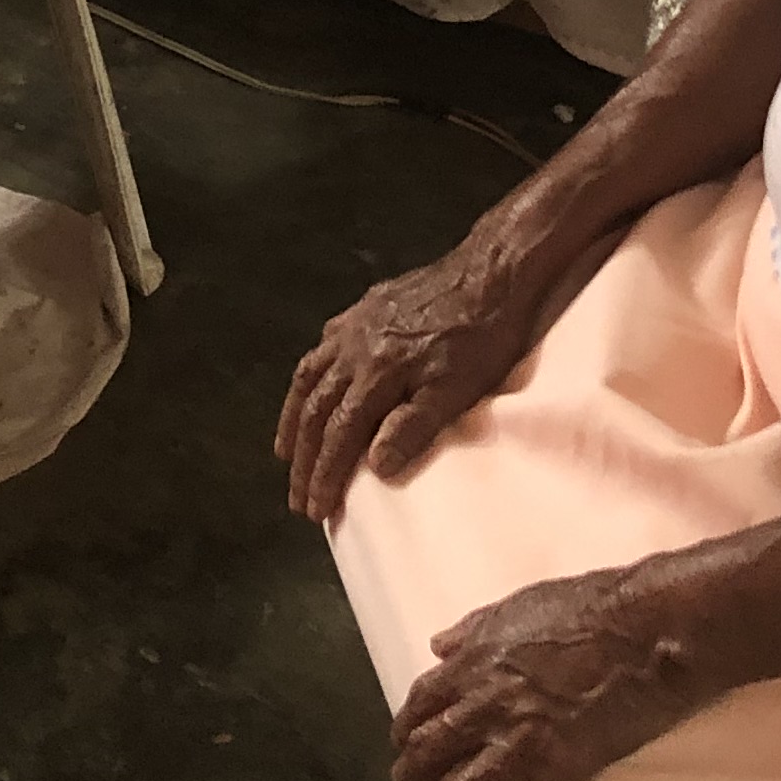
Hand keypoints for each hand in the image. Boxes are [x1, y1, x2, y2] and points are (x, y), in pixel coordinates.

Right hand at [275, 232, 553, 521]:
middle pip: (315, 411)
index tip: (315, 509)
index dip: (324, 475)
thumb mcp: (459, 388)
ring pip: (309, 378)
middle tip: (297, 498)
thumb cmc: (484, 336)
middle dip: (303, 459)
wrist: (493, 271)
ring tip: (286, 453)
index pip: (339, 435)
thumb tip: (374, 466)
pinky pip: (322, 348)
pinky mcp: (364, 309)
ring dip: (294, 420)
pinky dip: (307, 378)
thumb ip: (415, 425)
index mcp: (377, 372)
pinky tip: (309, 389)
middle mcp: (354, 347)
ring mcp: (355, 325)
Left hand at [391, 566, 719, 780]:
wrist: (646, 625)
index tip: (403, 748)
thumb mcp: (516, 604)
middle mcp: (485, 704)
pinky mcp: (562, 767)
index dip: (405, 731)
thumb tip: (437, 645)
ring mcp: (521, 739)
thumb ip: (472, 629)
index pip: (421, 704)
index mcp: (473, 663)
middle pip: (429, 754)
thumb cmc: (588, 605)